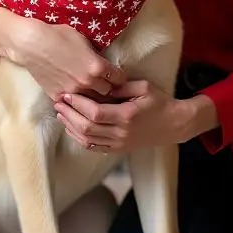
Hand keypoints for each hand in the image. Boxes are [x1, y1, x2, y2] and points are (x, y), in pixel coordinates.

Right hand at [8, 17, 126, 102]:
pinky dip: (74, 102)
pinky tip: (75, 98)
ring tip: (92, 94)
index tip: (117, 77)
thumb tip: (102, 63)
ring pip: (91, 103)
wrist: (32, 43)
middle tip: (106, 86)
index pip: (119, 79)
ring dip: (92, 98)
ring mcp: (72, 92)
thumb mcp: (83, 40)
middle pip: (108, 93)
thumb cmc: (58, 35)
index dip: (119, 78)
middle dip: (109, 89)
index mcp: (97, 67)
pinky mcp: (58, 96)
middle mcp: (88, 82)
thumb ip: (95, 55)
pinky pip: (72, 105)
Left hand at [55, 79, 187, 151]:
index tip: (67, 94)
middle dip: (69, 114)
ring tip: (61, 114)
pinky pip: (95, 147)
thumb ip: (121, 86)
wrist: (174, 124)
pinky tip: (72, 128)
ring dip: (71, 126)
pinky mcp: (119, 149)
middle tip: (58, 102)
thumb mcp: (144, 87)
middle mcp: (121, 133)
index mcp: (127, 116)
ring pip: (88, 140)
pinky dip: (80, 139)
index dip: (78, 104)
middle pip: (87, 127)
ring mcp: (120, 143)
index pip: (95, 112)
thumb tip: (101, 83)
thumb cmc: (160, 102)